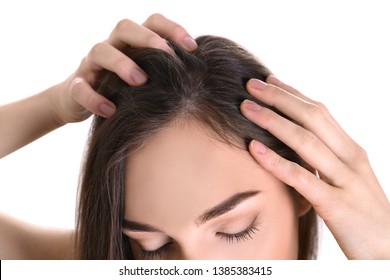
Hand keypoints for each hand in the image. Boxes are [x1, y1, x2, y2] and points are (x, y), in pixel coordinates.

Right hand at [54, 14, 196, 123]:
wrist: (78, 101)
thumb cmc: (121, 88)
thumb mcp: (144, 78)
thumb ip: (164, 73)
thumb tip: (200, 78)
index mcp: (130, 43)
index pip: (151, 22)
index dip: (172, 29)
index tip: (192, 48)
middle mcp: (111, 47)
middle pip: (125, 28)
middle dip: (147, 39)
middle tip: (167, 56)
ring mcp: (91, 65)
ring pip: (100, 51)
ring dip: (122, 63)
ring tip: (140, 81)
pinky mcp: (76, 86)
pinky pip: (80, 88)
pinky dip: (95, 98)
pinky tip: (111, 110)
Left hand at [240, 76, 389, 258]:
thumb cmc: (363, 216)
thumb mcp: (346, 180)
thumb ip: (325, 161)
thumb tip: (295, 145)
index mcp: (351, 151)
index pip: (320, 113)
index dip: (293, 94)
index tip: (270, 81)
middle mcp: (351, 159)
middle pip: (312, 118)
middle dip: (280, 98)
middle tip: (252, 84)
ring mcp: (346, 181)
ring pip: (305, 142)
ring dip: (272, 121)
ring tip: (246, 108)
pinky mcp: (337, 206)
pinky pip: (302, 178)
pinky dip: (276, 161)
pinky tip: (254, 149)